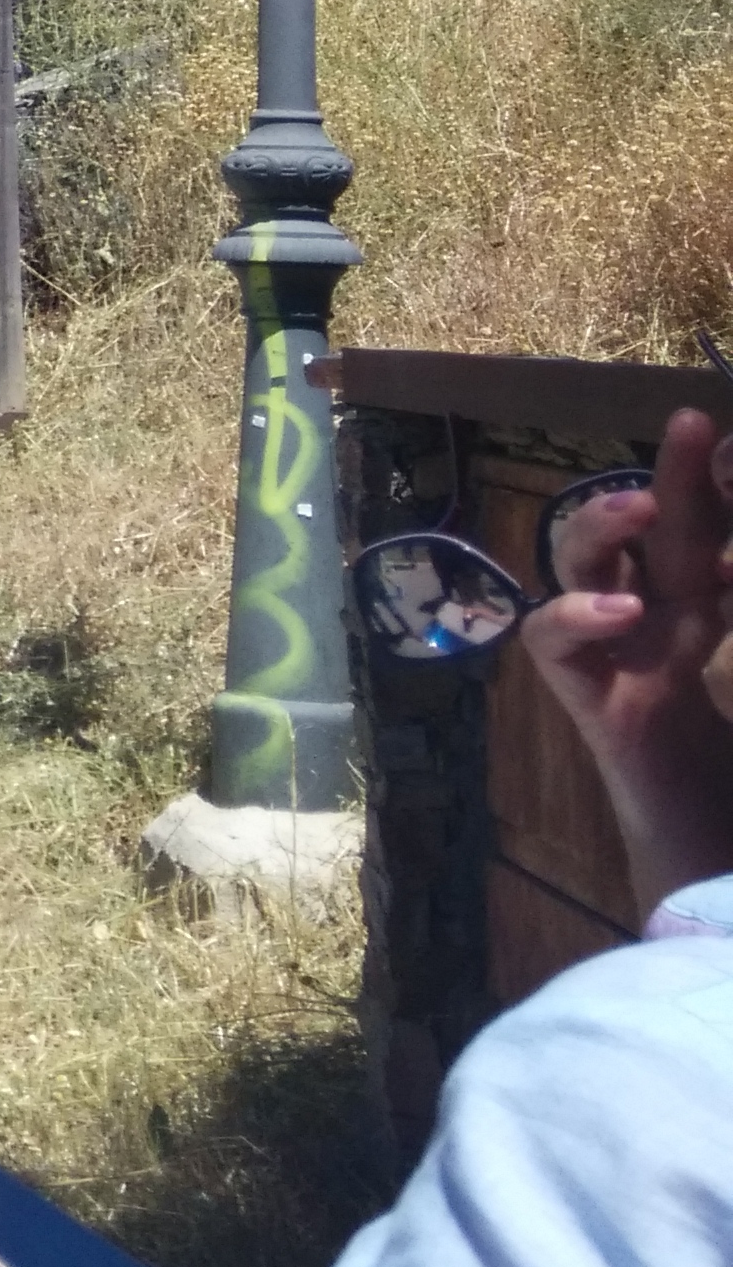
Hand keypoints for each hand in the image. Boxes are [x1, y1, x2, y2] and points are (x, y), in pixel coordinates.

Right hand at [520, 405, 732, 906]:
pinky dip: (577, 618)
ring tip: (638, 506)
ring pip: (581, 566)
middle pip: (648, 532)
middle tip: (694, 425)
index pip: (708, 529)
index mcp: (703, 603)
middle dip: (672, 474)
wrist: (698, 841)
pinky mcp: (583, 696)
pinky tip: (622, 614)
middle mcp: (651, 615)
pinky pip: (552, 643)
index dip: (717, 487)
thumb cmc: (723, 758)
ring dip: (604, 527)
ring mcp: (608, 651)